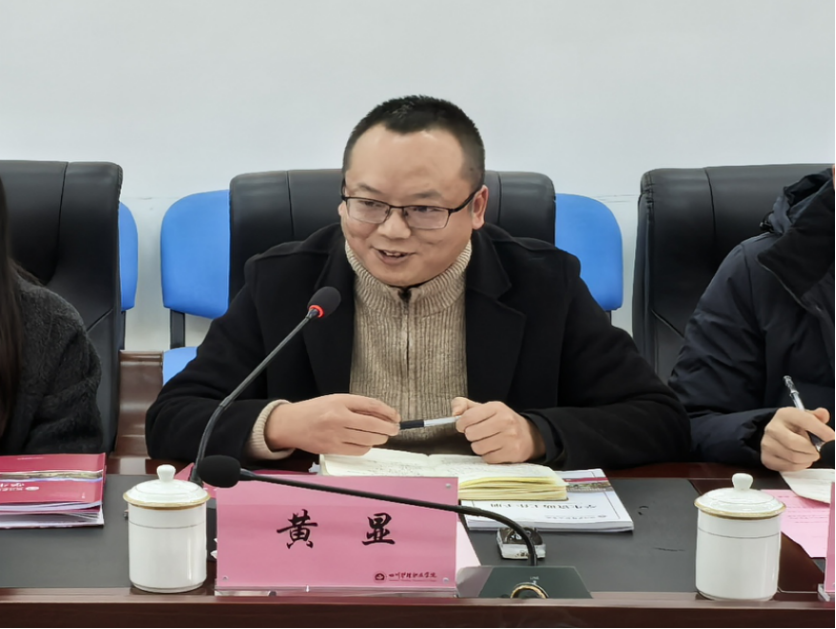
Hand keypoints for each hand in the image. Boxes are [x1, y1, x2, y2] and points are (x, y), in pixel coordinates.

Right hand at [265, 394, 399, 455]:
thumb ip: (357, 406)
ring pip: (368, 439)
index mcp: (340, 401)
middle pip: (373, 424)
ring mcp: (335, 435)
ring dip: (379, 439)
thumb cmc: (314, 410)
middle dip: (388, 428)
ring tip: (382, 436)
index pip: (371, 405)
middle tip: (394, 429)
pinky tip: (367, 444)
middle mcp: (339, 417)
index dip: (387, 412)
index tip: (396, 416)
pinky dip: (366, 447)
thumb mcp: (336, 400)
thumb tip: (381, 415)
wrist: (291, 424)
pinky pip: (357, 450)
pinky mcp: (332, 448)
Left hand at [452, 397, 545, 463]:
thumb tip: (454, 414)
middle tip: (478, 434)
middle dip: (471, 436)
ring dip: (479, 446)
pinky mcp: (513, 453)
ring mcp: (510, 437)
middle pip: (471, 434)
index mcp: (496, 407)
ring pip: (478, 447)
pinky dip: (488, 456)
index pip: (468, 417)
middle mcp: (505, 421)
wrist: (530, 435)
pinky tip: (494, 449)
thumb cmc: (501, 421)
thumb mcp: (485, 408)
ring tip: (486, 442)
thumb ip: (463, 405)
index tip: (463, 426)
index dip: (461, 424)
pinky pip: (488, 458)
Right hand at [761, 407, 833, 471]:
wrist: (775, 434)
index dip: (821, 431)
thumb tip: (823, 414)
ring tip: (810, 455)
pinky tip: (801, 460)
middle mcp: (772, 428)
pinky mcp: (766, 458)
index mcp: (785, 414)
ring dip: (808, 459)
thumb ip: (816, 416)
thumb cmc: (794, 426)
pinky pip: (789, 467)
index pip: (805, 421)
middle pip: (795, 443)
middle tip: (819, 451)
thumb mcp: (805, 417)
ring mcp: (767, 444)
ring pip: (793, 457)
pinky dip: (800, 466)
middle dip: (812, 450)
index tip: (832, 438)